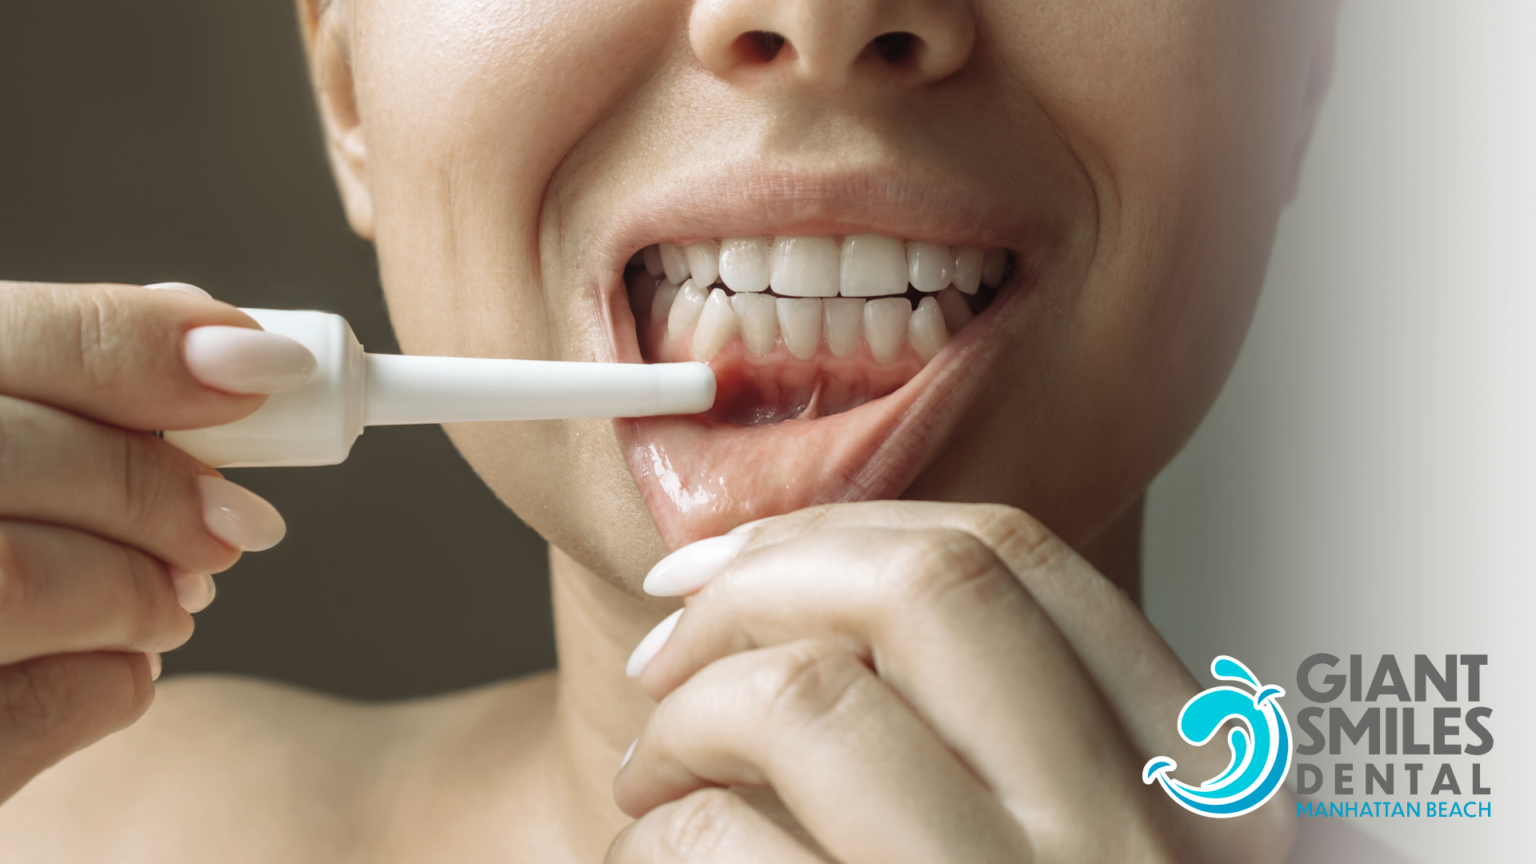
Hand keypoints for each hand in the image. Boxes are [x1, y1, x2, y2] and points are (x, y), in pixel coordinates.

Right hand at [0, 280, 311, 804]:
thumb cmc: (1, 515)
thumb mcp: (0, 441)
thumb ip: (66, 393)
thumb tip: (224, 344)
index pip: (6, 338)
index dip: (142, 346)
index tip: (260, 364)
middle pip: (18, 459)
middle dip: (152, 488)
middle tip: (234, 520)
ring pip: (22, 578)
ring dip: (139, 589)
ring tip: (174, 597)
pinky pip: (31, 711)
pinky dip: (111, 682)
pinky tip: (120, 662)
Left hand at [610, 502, 1294, 862]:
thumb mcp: (1069, 846)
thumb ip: (1006, 733)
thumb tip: (813, 583)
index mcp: (1181, 793)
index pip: (1011, 565)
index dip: (840, 531)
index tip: (733, 562)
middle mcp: (1120, 852)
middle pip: (918, 592)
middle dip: (755, 584)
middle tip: (672, 641)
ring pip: (805, 703)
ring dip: (684, 714)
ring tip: (658, 772)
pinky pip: (720, 848)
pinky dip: (654, 835)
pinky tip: (661, 859)